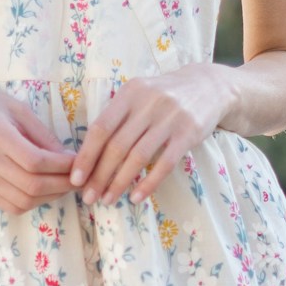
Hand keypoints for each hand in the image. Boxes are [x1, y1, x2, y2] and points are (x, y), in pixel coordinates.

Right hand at [0, 77, 76, 212]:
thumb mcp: (18, 109)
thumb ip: (43, 136)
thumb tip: (70, 161)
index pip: (35, 161)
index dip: (61, 167)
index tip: (77, 162)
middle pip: (30, 185)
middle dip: (61, 185)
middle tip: (77, 178)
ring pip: (21, 201)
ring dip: (49, 197)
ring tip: (63, 185)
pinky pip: (9, 205)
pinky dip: (31, 201)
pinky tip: (42, 189)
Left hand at [71, 65, 229, 203]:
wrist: (209, 86)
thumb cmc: (164, 96)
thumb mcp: (139, 95)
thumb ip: (117, 117)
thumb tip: (89, 154)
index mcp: (130, 93)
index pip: (101, 128)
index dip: (86, 155)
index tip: (76, 179)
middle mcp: (148, 103)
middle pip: (117, 146)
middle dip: (99, 175)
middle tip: (89, 197)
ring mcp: (170, 118)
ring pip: (138, 157)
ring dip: (120, 182)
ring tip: (108, 199)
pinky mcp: (188, 133)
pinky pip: (164, 164)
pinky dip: (148, 183)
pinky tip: (136, 197)